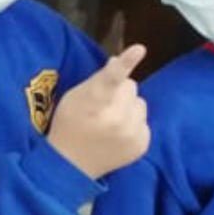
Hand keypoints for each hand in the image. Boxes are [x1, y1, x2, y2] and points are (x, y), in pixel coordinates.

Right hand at [47, 45, 149, 179]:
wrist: (71, 165)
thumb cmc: (68, 125)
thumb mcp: (73, 98)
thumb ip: (97, 79)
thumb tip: (118, 60)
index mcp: (92, 104)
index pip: (110, 79)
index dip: (124, 64)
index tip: (139, 49)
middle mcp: (114, 119)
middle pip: (131, 86)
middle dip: (119, 91)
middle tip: (103, 105)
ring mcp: (131, 133)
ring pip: (141, 103)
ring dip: (128, 107)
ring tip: (111, 120)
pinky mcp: (142, 145)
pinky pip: (145, 121)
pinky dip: (133, 124)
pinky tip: (118, 134)